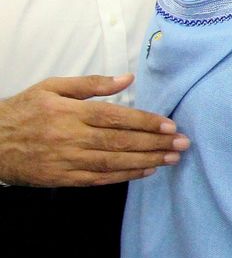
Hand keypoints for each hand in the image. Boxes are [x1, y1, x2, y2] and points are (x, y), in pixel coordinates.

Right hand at [0, 74, 189, 186]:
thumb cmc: (24, 110)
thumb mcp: (52, 87)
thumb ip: (91, 84)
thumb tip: (127, 78)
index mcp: (69, 112)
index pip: (115, 117)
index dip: (145, 122)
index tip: (170, 125)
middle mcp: (69, 137)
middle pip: (119, 141)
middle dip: (154, 143)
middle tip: (182, 144)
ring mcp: (66, 160)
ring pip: (112, 163)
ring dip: (146, 161)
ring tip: (172, 158)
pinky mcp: (62, 178)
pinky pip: (98, 179)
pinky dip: (124, 177)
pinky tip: (145, 172)